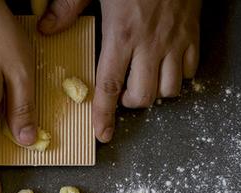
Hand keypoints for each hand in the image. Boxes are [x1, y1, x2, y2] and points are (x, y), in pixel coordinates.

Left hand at [38, 0, 200, 142]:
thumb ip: (69, 7)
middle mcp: (150, 44)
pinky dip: (179, 76)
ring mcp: (175, 41)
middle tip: (123, 92)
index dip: (104, 115)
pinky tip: (167, 66)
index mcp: (122, 34)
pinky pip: (191, 70)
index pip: (110, 86)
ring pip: (170, 89)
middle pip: (143, 95)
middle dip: (130, 102)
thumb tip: (47, 28)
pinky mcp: (193, 33)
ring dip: (155, 92)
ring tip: (145, 80)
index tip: (102, 133)